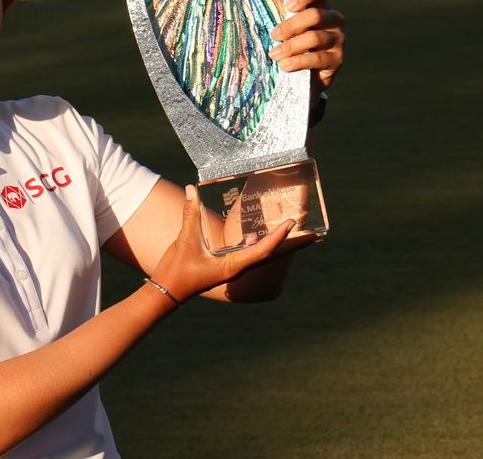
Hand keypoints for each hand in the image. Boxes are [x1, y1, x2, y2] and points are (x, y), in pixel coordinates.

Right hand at [149, 185, 293, 302]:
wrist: (166, 293)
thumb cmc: (176, 271)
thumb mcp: (184, 241)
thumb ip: (190, 214)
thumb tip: (193, 189)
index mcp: (233, 267)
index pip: (262, 251)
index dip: (278, 238)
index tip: (293, 224)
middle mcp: (238, 269)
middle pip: (272, 256)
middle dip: (293, 246)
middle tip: (316, 237)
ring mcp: (234, 269)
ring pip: (264, 256)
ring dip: (282, 246)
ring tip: (299, 236)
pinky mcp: (228, 267)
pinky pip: (253, 255)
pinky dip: (264, 246)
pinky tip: (264, 238)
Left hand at [268, 0, 345, 92]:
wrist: (306, 76)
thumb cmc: (293, 46)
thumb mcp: (289, 30)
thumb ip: (282, 18)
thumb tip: (257, 7)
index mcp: (321, 6)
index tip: (286, 6)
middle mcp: (334, 20)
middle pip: (315, 15)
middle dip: (291, 25)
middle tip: (273, 35)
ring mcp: (338, 39)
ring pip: (315, 37)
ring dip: (291, 46)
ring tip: (274, 55)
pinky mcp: (337, 60)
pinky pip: (317, 58)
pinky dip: (298, 62)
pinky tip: (284, 65)